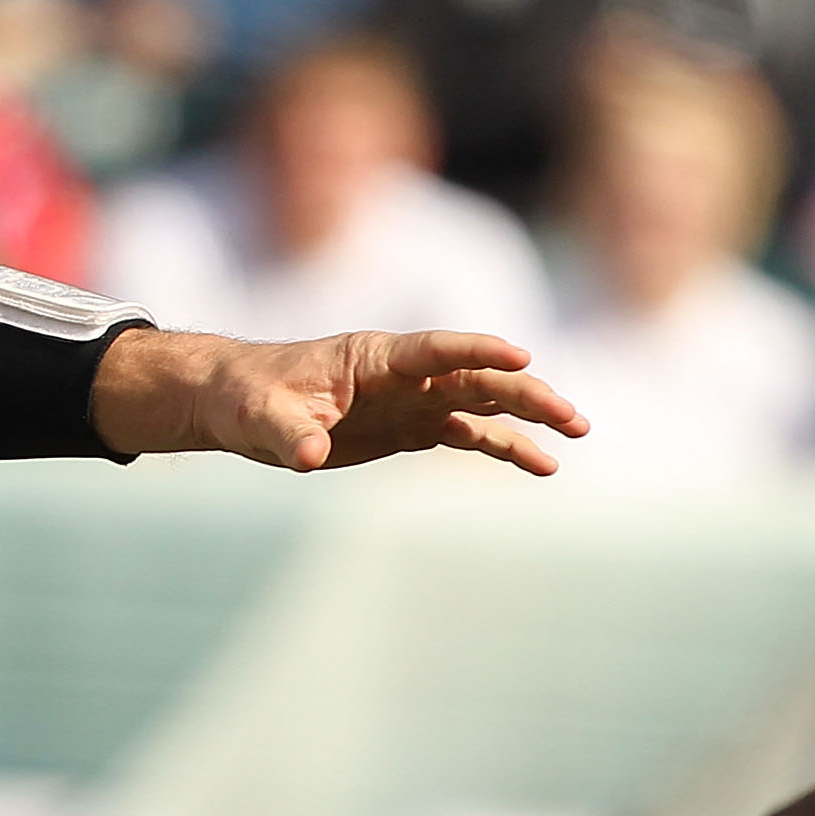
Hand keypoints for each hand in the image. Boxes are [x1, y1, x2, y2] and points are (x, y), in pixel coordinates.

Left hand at [93, 329, 586, 473]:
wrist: (238, 405)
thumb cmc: (247, 396)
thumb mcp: (261, 416)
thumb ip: (289, 434)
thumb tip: (309, 456)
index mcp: (372, 356)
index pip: (434, 349)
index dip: (476, 351)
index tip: (521, 356)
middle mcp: (402, 373)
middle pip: (475, 376)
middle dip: (525, 393)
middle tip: (573, 418)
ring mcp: (411, 399)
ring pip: (482, 402)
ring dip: (528, 416)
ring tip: (576, 435)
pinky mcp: (409, 426)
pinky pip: (467, 432)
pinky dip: (504, 446)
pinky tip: (542, 466)